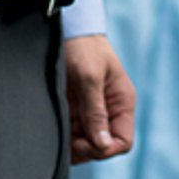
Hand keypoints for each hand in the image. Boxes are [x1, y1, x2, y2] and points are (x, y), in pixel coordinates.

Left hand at [64, 33, 135, 164]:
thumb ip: (95, 112)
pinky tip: (54, 126)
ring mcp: (93, 111)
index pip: (123, 141)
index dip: (104, 148)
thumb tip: (103, 145)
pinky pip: (74, 134)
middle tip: (66, 138)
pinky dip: (65, 136)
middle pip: (103, 146)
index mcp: (122, 102)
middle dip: (85, 148)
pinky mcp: (78, 110)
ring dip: (73, 143)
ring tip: (58, 130)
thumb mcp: (89, 78)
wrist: (68, 29)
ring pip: (87, 143)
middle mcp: (110, 110)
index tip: (83, 141)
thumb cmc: (83, 47)